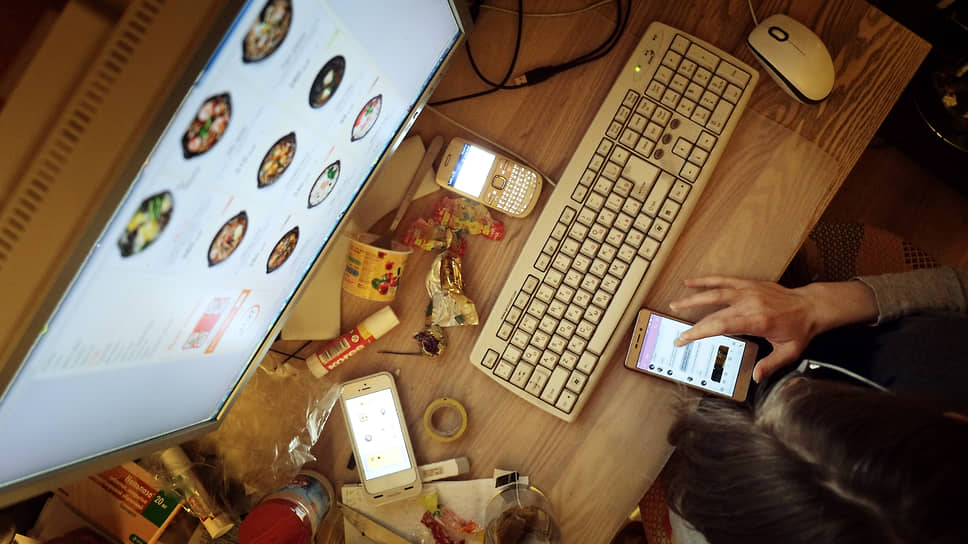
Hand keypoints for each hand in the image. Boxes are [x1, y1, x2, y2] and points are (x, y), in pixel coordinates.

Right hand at [669, 276, 877, 381]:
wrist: (812, 306)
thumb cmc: (800, 329)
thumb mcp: (790, 352)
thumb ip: (771, 364)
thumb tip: (755, 377)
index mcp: (757, 321)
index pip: (721, 326)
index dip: (700, 332)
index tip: (685, 340)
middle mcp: (750, 304)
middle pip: (714, 313)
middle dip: (693, 325)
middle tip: (678, 335)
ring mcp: (748, 291)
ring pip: (715, 293)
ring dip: (693, 299)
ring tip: (675, 305)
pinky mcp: (748, 284)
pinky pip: (724, 280)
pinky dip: (706, 280)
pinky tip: (690, 283)